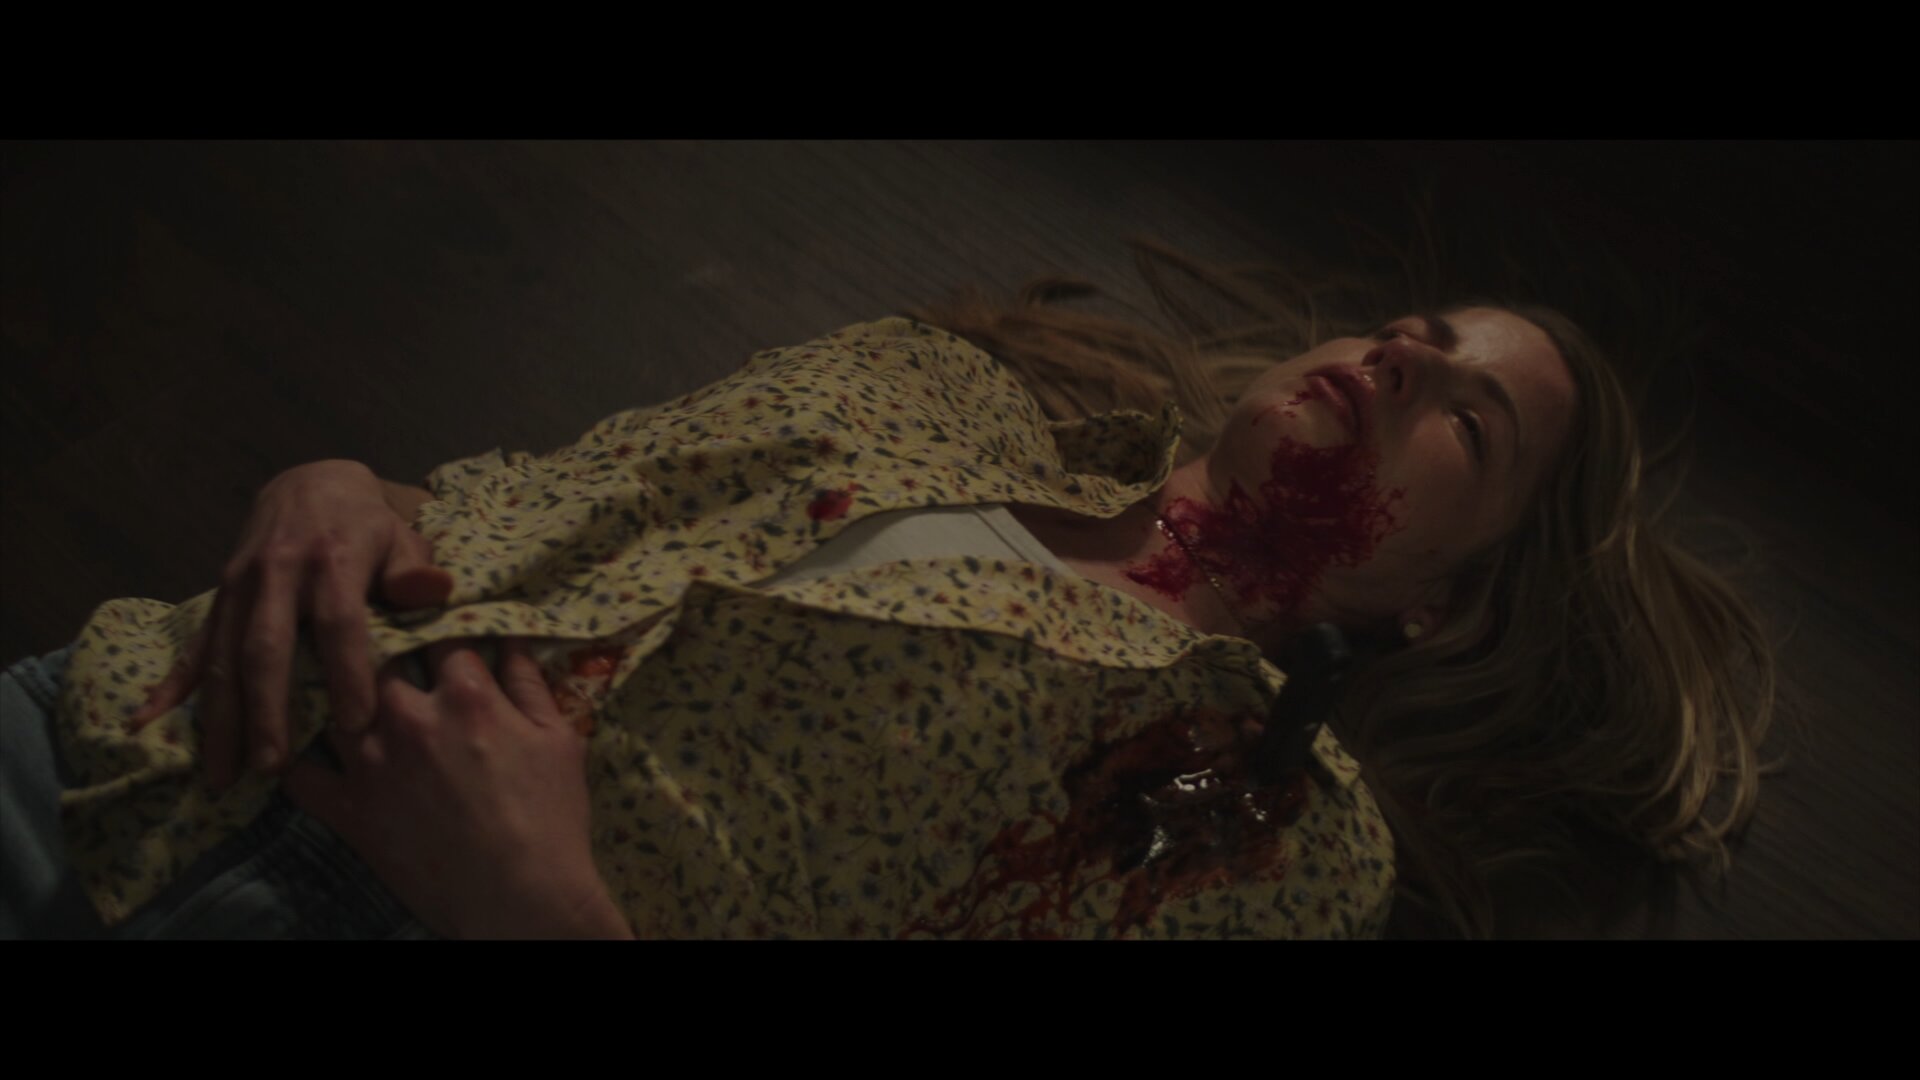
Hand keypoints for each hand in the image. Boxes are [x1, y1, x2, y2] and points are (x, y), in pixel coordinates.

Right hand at [129, 460, 453, 791]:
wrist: (311, 484)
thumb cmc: (369, 526)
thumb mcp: (399, 536)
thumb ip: (413, 571)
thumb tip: (435, 590)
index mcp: (332, 561)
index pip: (339, 622)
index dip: (347, 672)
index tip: (356, 723)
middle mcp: (277, 574)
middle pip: (267, 648)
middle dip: (266, 710)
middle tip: (272, 766)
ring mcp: (240, 587)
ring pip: (224, 658)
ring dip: (221, 718)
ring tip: (223, 774)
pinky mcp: (219, 598)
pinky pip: (195, 646)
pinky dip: (173, 686)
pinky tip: (149, 724)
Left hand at [283, 638, 631, 939]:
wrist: (521, 898)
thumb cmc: (551, 818)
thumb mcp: (559, 740)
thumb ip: (529, 684)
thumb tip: (510, 638)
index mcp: (466, 696)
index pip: (438, 635)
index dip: (434, 627)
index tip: (430, 629)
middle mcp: (410, 719)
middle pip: (376, 657)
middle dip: (379, 651)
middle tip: (379, 653)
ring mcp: (371, 765)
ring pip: (330, 703)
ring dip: (336, 696)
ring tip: (340, 693)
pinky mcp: (348, 810)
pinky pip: (300, 773)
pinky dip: (300, 758)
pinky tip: (311, 753)